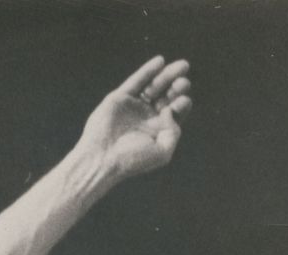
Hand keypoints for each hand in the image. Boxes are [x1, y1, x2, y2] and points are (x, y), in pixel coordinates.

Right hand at [77, 57, 191, 185]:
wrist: (102, 158)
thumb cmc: (132, 160)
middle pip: (167, 96)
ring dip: (167, 75)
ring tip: (183, 66)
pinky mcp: (121, 97)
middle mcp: (147, 117)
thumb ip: (174, 132)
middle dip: (177, 87)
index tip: (184, 100)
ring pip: (154, 86)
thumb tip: (171, 110)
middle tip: (184, 81)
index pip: (175, 112)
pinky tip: (160, 61)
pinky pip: (137, 80)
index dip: (182, 104)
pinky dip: (148, 70)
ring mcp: (134, 106)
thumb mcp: (162, 152)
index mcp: (158, 131)